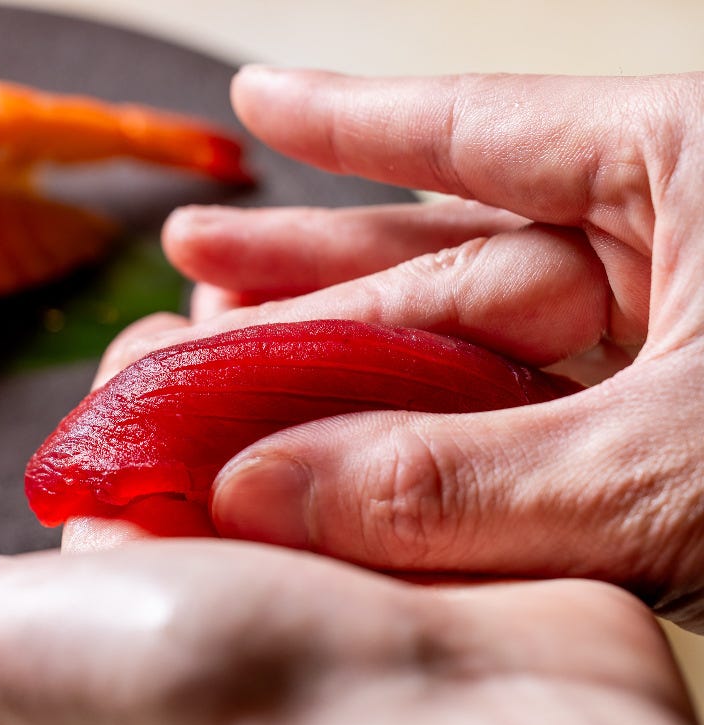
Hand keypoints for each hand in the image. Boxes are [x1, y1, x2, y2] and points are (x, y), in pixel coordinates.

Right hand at [104, 70, 703, 627]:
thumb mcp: (668, 471)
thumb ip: (458, 487)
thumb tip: (262, 496)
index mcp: (698, 162)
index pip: (479, 127)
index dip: (350, 119)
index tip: (259, 101)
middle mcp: (686, 229)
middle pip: (457, 246)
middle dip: (317, 269)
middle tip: (197, 265)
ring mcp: (693, 329)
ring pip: (489, 336)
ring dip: (363, 356)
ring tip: (237, 344)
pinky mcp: (694, 420)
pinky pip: (543, 412)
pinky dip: (449, 438)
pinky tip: (366, 444)